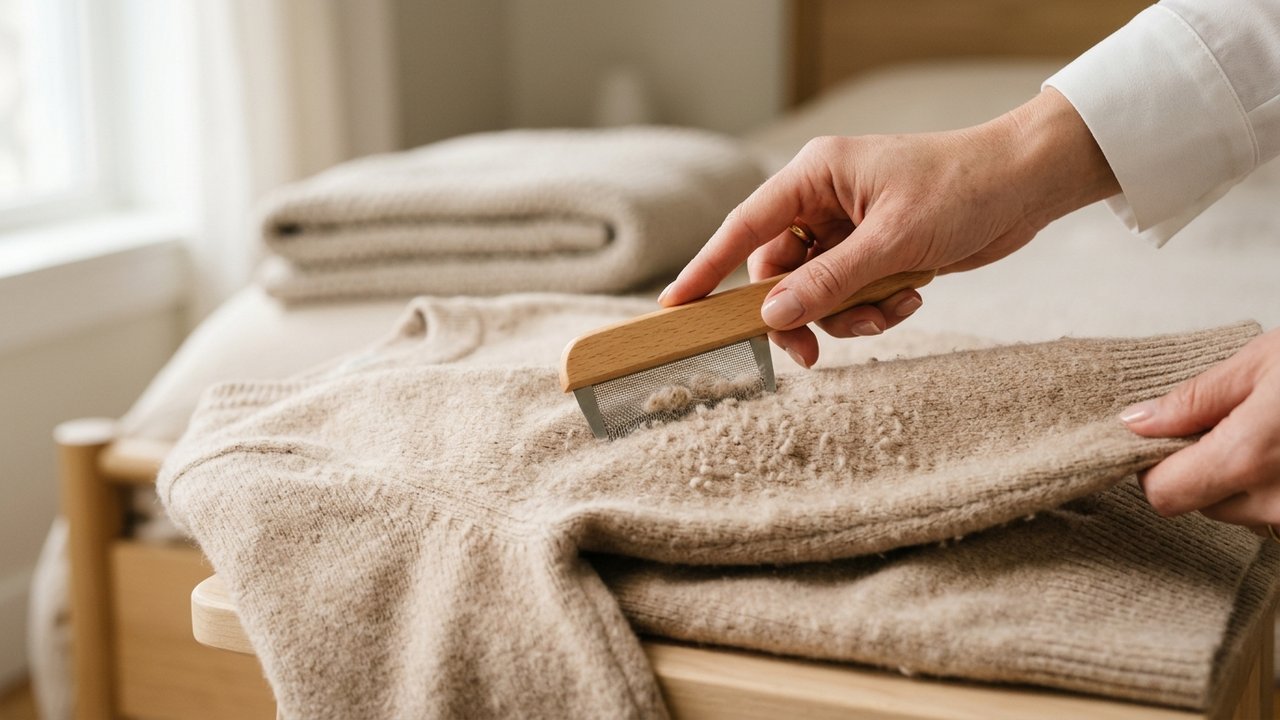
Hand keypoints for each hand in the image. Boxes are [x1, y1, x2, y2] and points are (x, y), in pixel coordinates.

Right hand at [659, 88, 1118, 366]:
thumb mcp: (891, 240)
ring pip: (815, 293)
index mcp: (814, 177)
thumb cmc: (961, 189)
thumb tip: (772, 315)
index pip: (744, 227)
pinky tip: (911, 299)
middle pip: (777, 273)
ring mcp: (848, 231)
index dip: (707, 268)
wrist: (1025, 187)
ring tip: (889, 311)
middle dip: (798, 314)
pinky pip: (849, 298)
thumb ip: (829, 281)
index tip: (676, 306)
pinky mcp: (874, 255)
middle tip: (807, 354)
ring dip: (847, 316)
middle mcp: (823, 202)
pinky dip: (874, 310)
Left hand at [1122, 328, 1279, 535]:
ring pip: (1239, 509)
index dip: (1153, 467)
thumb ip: (1193, 400)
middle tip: (1227, 423)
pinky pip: (1272, 510)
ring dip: (1239, 477)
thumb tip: (1134, 423)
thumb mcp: (1260, 364)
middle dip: (1200, 466)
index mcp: (1248, 457)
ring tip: (1266, 431)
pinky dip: (1270, 484)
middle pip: (1200, 502)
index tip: (1161, 437)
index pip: (1164, 493)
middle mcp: (1277, 501)